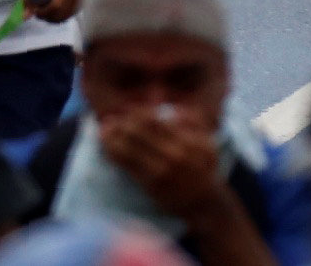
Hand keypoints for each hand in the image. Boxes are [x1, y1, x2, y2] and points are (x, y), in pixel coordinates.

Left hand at [26, 0, 85, 23]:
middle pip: (60, 15)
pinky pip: (68, 16)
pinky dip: (59, 17)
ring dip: (53, 19)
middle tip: (37, 13)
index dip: (43, 12)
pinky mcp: (80, 3)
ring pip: (64, 18)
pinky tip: (52, 12)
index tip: (35, 11)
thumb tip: (25, 17)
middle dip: (47, 17)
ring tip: (43, 12)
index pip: (54, 6)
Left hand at [97, 106, 228, 225]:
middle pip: (139, 132)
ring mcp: (162, 170)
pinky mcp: (151, 184)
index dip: (136, 112)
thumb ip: (192, 120)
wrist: (205, 202)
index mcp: (186, 140)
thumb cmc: (204, 167)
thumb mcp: (207, 140)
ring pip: (130, 148)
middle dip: (122, 123)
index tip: (127, 109)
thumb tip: (170, 107)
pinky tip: (107, 148)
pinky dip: (115, 154)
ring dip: (113, 137)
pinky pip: (128, 166)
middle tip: (110, 120)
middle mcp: (174, 154)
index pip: (154, 120)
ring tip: (103, 131)